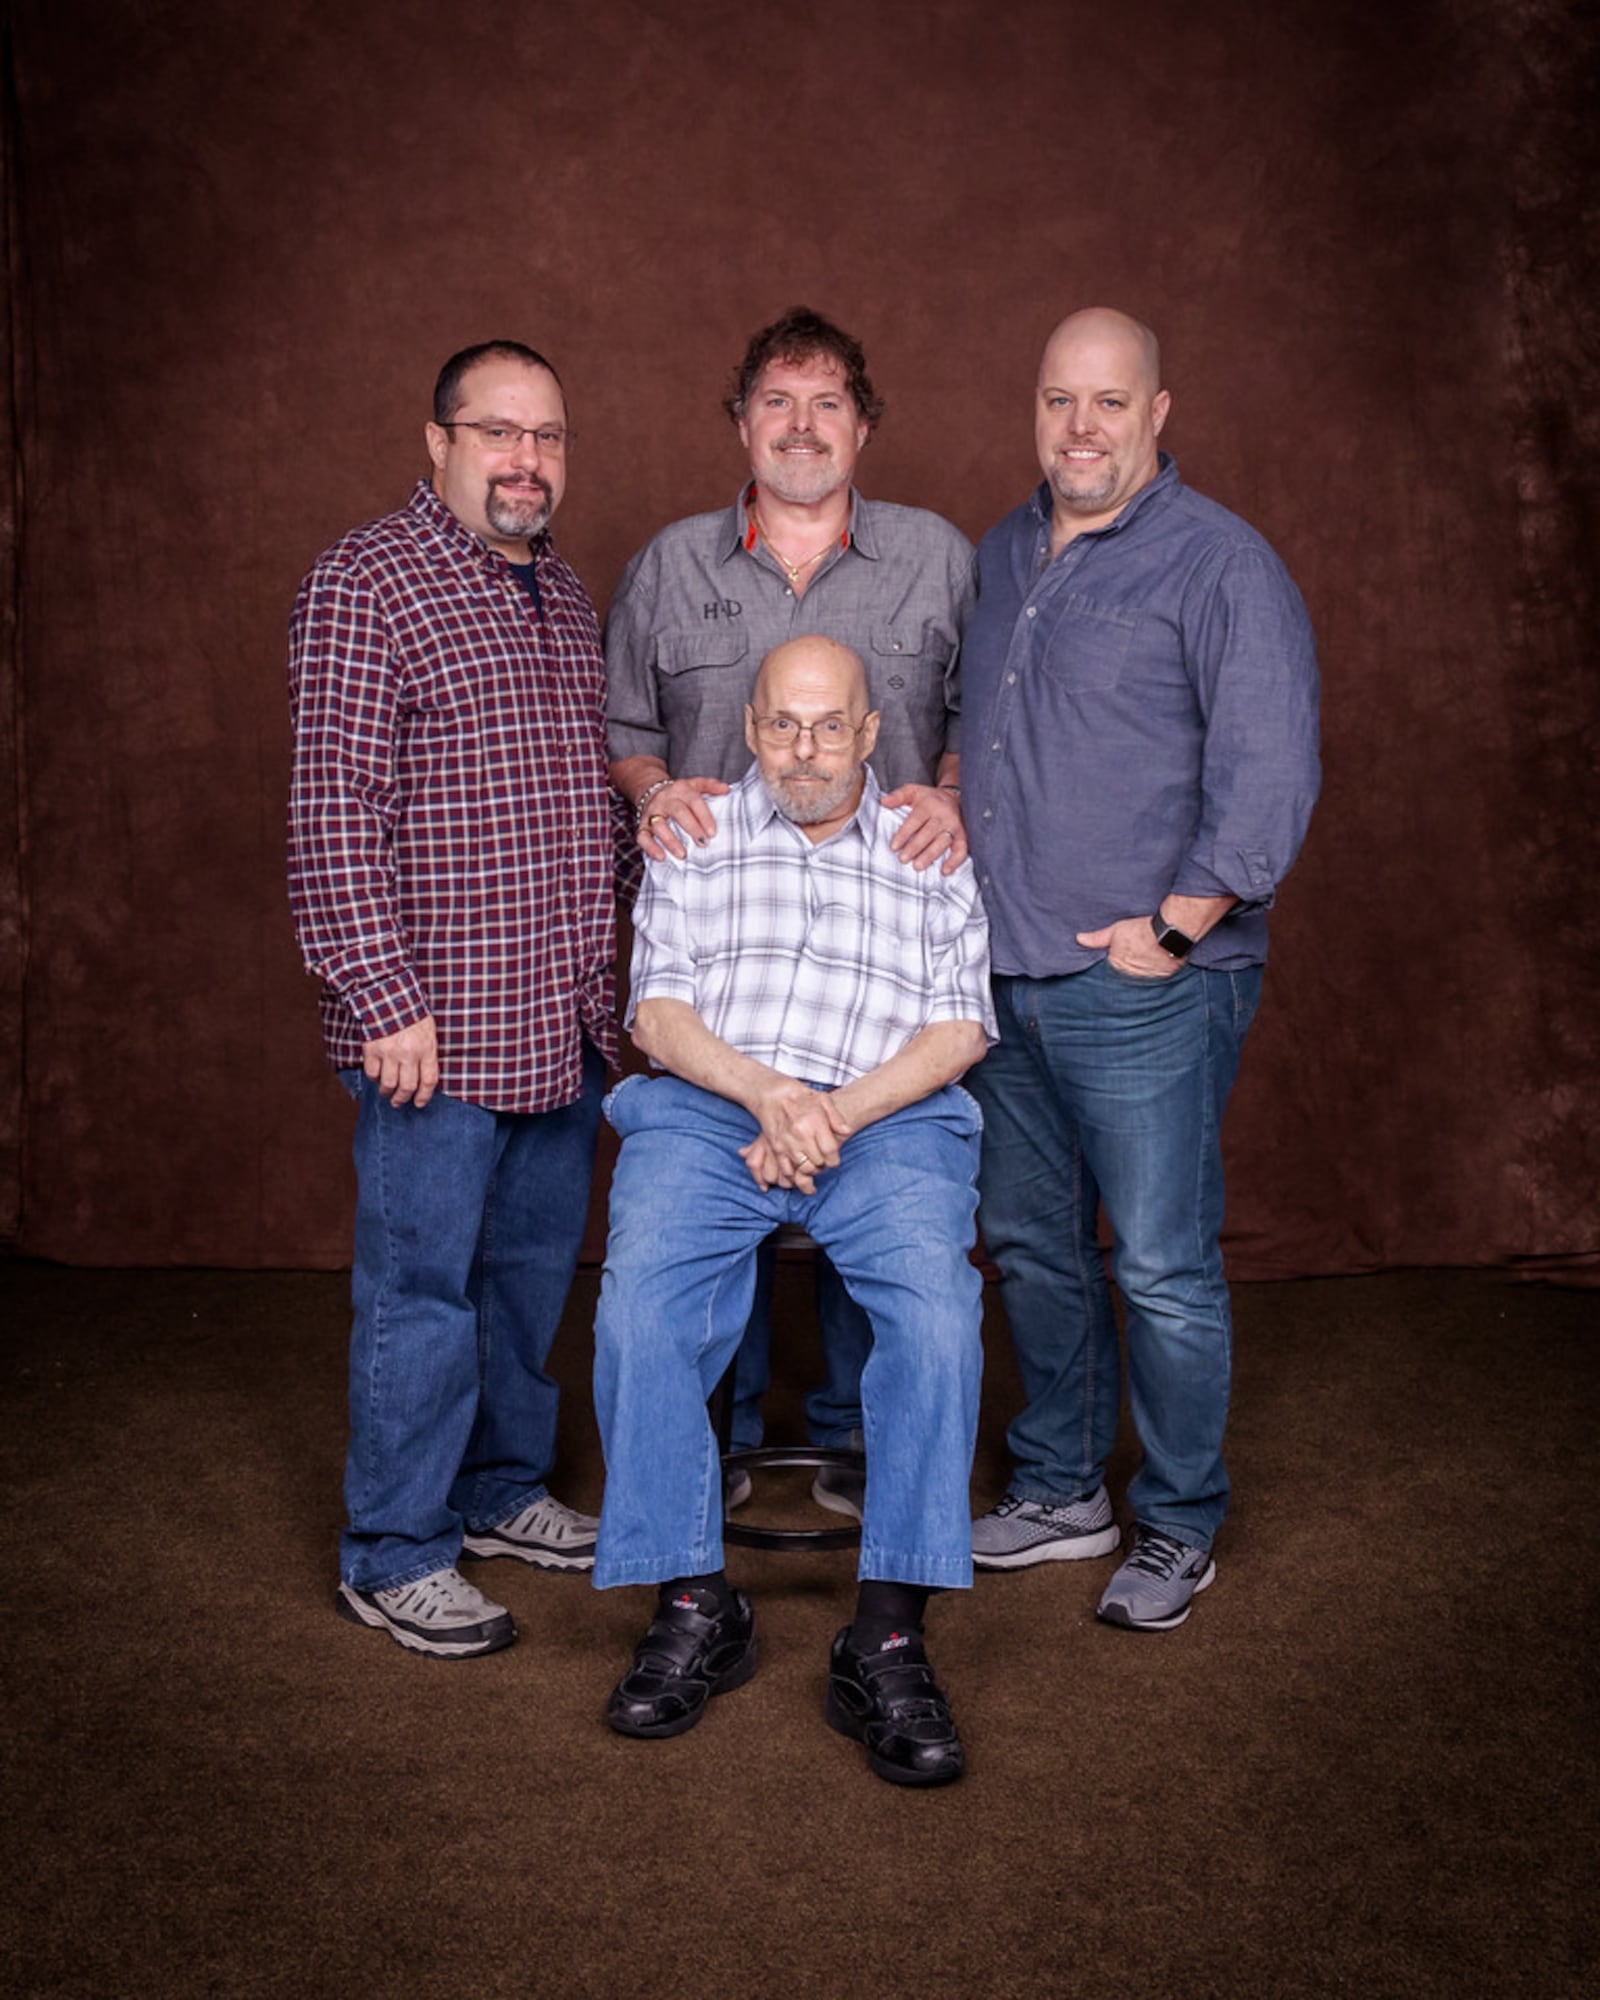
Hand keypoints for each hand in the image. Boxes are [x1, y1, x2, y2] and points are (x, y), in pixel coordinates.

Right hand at [363, 1015, 439, 1105]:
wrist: (389, 995)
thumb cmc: (411, 1012)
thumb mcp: (428, 1031)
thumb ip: (427, 1053)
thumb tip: (423, 1078)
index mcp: (426, 1048)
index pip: (429, 1080)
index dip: (424, 1096)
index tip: (419, 1103)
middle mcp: (409, 1053)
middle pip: (407, 1087)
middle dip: (402, 1099)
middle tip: (398, 1102)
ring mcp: (389, 1052)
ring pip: (388, 1084)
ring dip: (386, 1093)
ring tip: (386, 1093)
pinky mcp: (372, 1050)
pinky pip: (372, 1073)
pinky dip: (374, 1078)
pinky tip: (376, 1076)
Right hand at [636, 776, 729, 860]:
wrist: (651, 790)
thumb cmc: (679, 793)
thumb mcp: (694, 785)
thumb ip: (710, 785)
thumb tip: (726, 789)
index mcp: (680, 789)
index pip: (694, 801)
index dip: (704, 817)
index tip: (713, 833)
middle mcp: (665, 800)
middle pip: (678, 812)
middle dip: (691, 828)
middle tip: (703, 844)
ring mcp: (651, 812)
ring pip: (659, 825)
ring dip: (671, 841)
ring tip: (683, 855)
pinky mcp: (641, 825)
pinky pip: (642, 837)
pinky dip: (650, 848)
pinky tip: (662, 857)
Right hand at [748, 1077, 852, 1191]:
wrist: (773, 1095)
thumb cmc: (801, 1097)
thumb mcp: (823, 1100)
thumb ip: (837, 1117)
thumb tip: (847, 1132)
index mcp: (814, 1122)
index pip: (830, 1151)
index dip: (834, 1159)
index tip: (833, 1159)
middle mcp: (801, 1134)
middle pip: (819, 1162)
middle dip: (823, 1164)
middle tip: (822, 1158)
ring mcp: (787, 1142)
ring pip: (805, 1169)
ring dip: (811, 1169)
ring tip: (812, 1161)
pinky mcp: (776, 1148)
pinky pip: (787, 1170)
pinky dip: (795, 1172)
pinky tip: (799, 1165)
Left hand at [880, 782, 967, 873]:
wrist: (954, 798)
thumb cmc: (929, 798)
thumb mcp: (913, 791)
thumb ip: (898, 796)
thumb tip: (883, 802)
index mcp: (930, 804)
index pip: (916, 820)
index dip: (905, 833)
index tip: (894, 846)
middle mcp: (943, 815)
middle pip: (929, 832)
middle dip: (915, 847)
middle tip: (903, 859)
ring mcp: (955, 826)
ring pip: (943, 842)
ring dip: (930, 855)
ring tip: (918, 866)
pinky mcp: (963, 836)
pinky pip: (961, 849)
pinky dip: (954, 861)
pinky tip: (945, 871)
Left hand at [1076, 917, 1179, 978]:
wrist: (1170, 933)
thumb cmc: (1142, 930)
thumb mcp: (1116, 931)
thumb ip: (1097, 938)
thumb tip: (1079, 938)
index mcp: (1116, 966)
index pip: (1110, 971)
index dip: (1113, 965)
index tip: (1115, 963)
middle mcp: (1130, 977)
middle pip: (1124, 977)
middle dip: (1125, 972)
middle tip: (1132, 961)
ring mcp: (1146, 980)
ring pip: (1139, 980)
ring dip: (1140, 975)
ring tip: (1144, 964)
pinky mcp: (1161, 979)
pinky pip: (1155, 980)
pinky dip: (1154, 975)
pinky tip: (1155, 967)